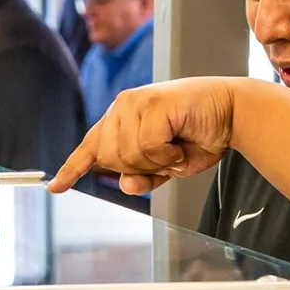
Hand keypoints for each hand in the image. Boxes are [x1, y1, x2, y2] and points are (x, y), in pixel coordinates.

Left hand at [50, 78, 239, 194]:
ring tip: (176, 148)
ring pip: (126, 156)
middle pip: (109, 159)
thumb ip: (143, 177)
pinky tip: (180, 144)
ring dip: (156, 162)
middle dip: (139, 169)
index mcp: (121, 119)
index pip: (90, 147)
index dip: (72, 168)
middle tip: (166, 158)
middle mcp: (122, 107)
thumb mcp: (166, 166)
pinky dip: (167, 155)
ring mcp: (134, 103)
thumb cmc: (200, 135)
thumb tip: (125, 185)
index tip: (56, 186)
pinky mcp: (151, 105)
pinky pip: (147, 148)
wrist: (232, 114)